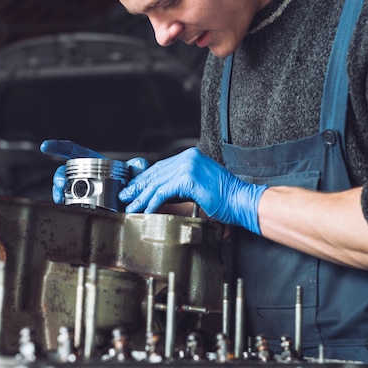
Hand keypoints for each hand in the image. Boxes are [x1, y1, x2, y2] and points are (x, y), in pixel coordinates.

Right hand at [40, 139, 148, 203]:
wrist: (133, 203)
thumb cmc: (132, 183)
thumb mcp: (136, 173)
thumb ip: (138, 167)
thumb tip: (139, 164)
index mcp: (92, 162)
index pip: (73, 151)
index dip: (58, 147)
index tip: (45, 146)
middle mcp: (83, 175)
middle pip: (64, 172)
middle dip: (58, 177)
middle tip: (61, 185)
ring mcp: (80, 190)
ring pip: (63, 189)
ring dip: (58, 192)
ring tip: (60, 199)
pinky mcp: (81, 204)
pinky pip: (69, 203)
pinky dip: (64, 205)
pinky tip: (65, 207)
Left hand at [118, 147, 267, 234]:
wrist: (242, 201)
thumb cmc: (225, 198)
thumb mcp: (196, 188)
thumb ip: (177, 187)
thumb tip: (157, 194)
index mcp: (190, 156)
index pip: (160, 168)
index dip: (144, 180)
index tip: (132, 189)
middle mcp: (188, 157)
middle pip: (155, 173)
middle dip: (138, 187)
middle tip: (124, 197)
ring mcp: (188, 166)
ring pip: (156, 183)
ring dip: (141, 197)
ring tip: (131, 207)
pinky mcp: (188, 178)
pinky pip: (163, 192)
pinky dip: (152, 202)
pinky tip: (146, 210)